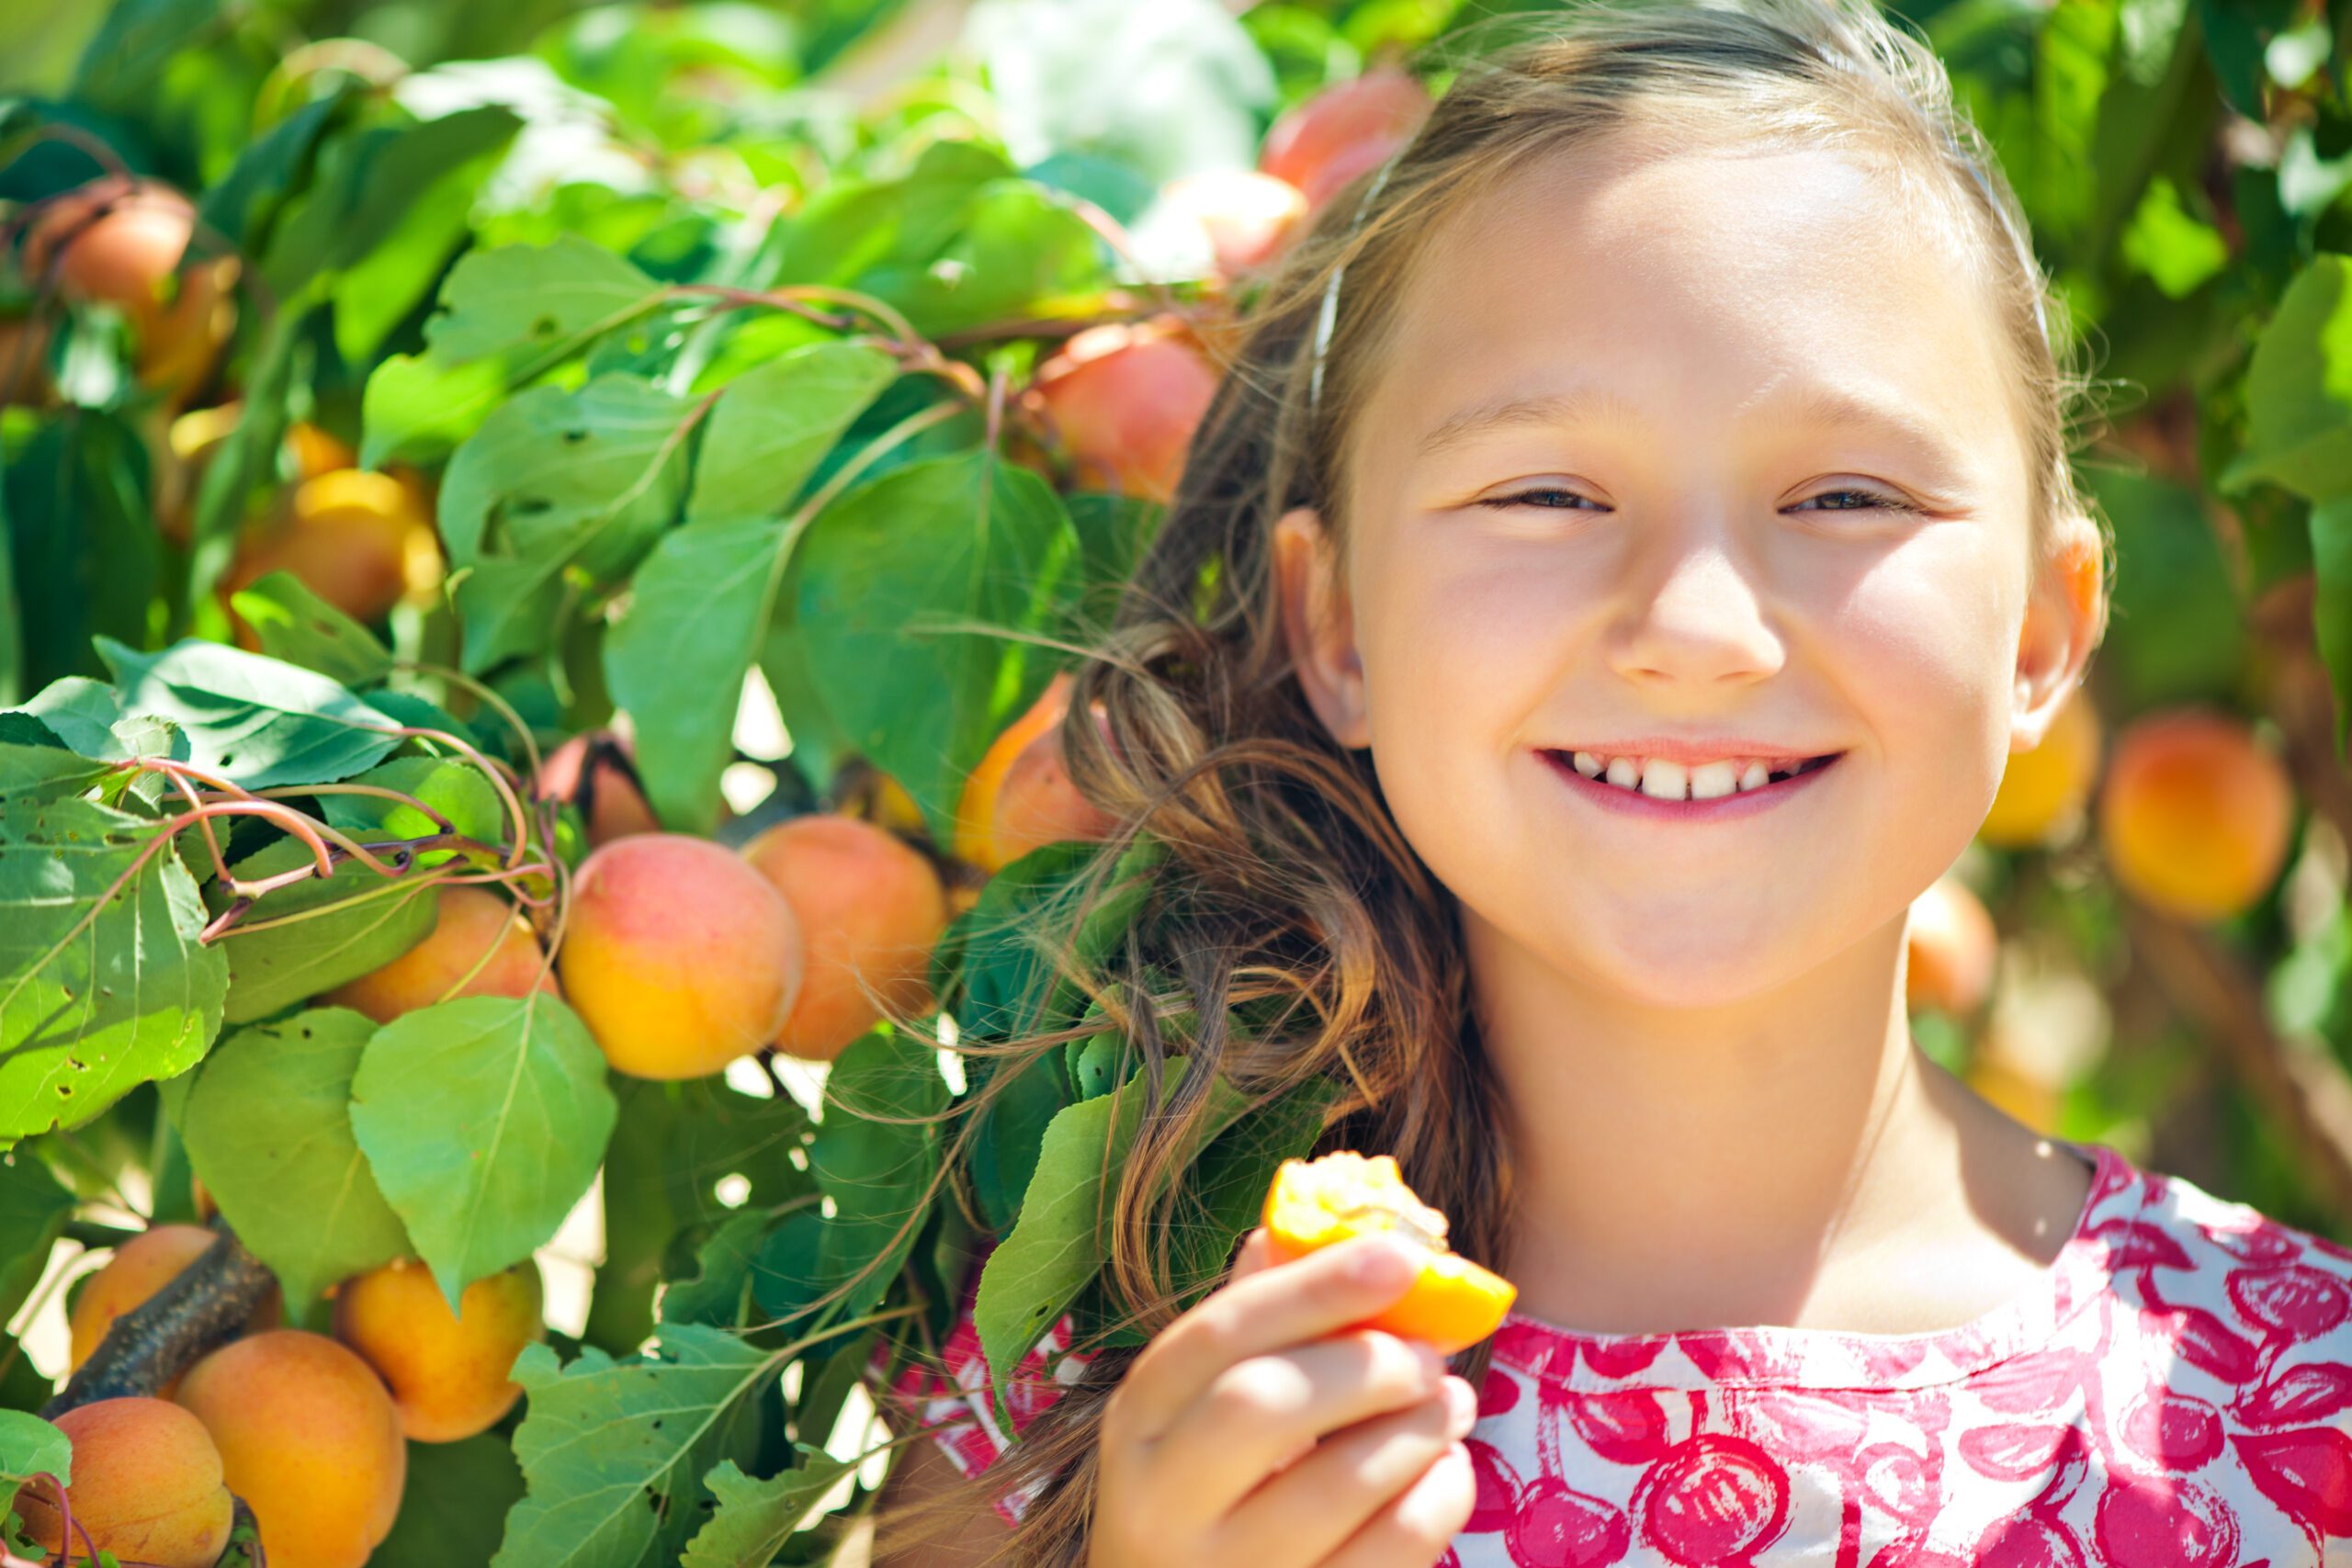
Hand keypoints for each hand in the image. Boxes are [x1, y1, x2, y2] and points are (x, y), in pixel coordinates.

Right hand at [1085, 1225, 1478, 1567]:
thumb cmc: (1203, 1495)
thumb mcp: (1197, 1411)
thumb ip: (1250, 1324)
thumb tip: (1308, 1223)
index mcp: (1138, 1421)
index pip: (1217, 1334)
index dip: (1314, 1287)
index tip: (1402, 1256)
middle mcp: (1162, 1500)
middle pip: (1261, 1405)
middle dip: (1363, 1364)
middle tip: (1428, 1354)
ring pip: (1334, 1487)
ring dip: (1415, 1429)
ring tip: (1449, 1402)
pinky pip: (1386, 1554)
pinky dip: (1437, 1499)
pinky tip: (1447, 1468)